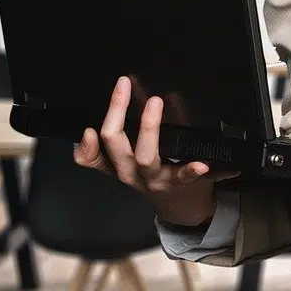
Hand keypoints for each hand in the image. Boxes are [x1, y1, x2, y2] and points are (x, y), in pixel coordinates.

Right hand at [74, 77, 237, 225]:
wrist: (182, 207)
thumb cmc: (155, 174)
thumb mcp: (135, 155)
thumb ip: (134, 122)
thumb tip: (137, 83)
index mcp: (118, 165)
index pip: (92, 156)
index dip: (87, 144)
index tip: (88, 127)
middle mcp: (131, 173)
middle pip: (115, 145)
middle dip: (117, 112)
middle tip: (126, 84)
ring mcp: (155, 180)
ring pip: (145, 157)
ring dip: (149, 127)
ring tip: (156, 101)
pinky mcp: (180, 184)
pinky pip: (185, 176)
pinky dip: (193, 170)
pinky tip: (202, 164)